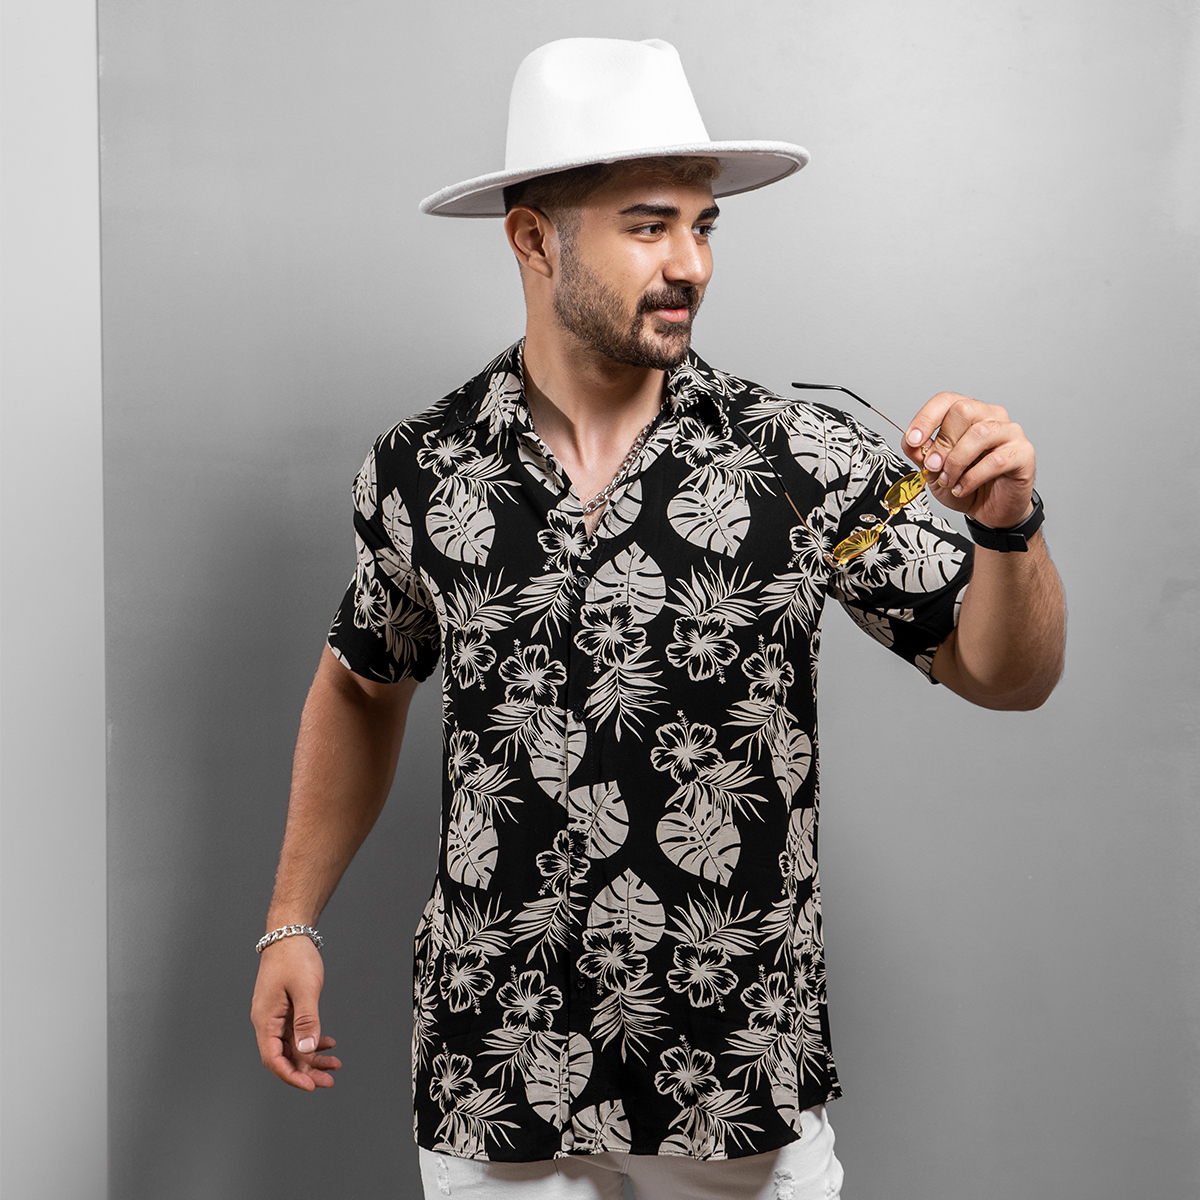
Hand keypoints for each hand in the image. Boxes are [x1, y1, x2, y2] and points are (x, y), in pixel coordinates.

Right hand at [251, 935, 341, 1090]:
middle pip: (284, 1056)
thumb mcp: (304, 990)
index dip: (291, 1076)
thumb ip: (306, 1021)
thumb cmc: (294, 957)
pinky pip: (297, 1032)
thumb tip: (307, 1050)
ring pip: (292, 1045)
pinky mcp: (285, 1008)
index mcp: (265, 1019)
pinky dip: (312, 1039)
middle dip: (306, 1071)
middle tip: (328, 1081)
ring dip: (312, 1057)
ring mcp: (276, 1015)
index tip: (310, 1086)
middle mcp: (267, 1021)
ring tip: (334, 1065)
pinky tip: (328, 1043)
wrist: (289, 933)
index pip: (273, 1059)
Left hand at [904, 392, 1035, 529]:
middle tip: (933, 466)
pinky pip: (996, 460)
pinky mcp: (1023, 453)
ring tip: (949, 480)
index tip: (912, 440)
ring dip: (956, 462)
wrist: (991, 510)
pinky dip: (972, 478)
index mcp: (967, 414)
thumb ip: (921, 453)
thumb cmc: (966, 484)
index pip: (945, 400)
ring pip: (979, 433)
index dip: (926, 418)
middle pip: (963, 411)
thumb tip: (911, 442)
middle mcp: (990, 416)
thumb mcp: (933, 470)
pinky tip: (963, 488)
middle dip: (942, 443)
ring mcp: (1009, 432)